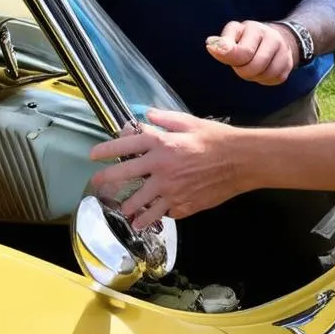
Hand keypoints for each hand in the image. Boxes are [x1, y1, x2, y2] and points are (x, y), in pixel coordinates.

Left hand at [89, 109, 242, 227]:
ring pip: (139, 205)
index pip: (124, 146)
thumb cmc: (217, 139)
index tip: (93, 156)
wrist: (242, 161)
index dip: (104, 150)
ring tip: (124, 210)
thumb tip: (147, 116)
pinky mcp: (182, 206)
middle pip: (123, 178)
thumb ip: (165, 120)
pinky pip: (162, 215)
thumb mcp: (190, 122)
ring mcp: (170, 190)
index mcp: (161, 144)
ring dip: (128, 208)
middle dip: (106, 182)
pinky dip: (156, 216)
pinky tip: (151, 217)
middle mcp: (160, 168)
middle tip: (98, 185)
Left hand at [205, 19, 297, 84]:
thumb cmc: (246, 40)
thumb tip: (211, 45)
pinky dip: (266, 79)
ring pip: (265, 73)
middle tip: (240, 66)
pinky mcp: (289, 61)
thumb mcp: (232, 38)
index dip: (228, 57)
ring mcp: (282, 48)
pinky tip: (263, 71)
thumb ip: (222, 44)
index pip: (242, 50)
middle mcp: (269, 35)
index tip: (216, 52)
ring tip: (252, 67)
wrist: (275, 39)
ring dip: (255, 76)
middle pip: (253, 66)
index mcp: (252, 28)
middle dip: (242, 71)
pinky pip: (276, 78)